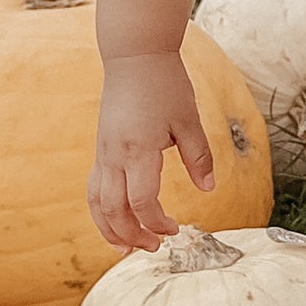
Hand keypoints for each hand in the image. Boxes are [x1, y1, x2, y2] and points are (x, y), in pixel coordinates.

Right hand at [88, 51, 214, 253]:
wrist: (134, 56)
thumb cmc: (165, 84)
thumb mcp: (189, 120)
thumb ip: (199, 157)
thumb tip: (209, 189)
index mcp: (139, 150)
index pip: (142, 201)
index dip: (157, 222)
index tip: (175, 229)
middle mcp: (114, 155)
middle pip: (114, 210)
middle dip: (132, 235)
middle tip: (154, 248)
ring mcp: (104, 152)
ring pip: (97, 202)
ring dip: (109, 229)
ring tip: (125, 248)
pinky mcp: (102, 148)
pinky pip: (95, 187)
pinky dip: (102, 210)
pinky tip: (115, 219)